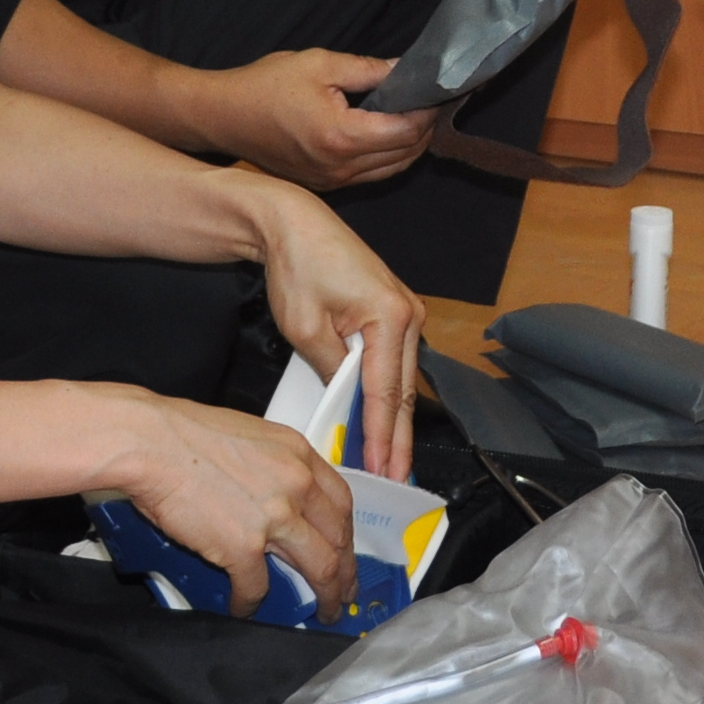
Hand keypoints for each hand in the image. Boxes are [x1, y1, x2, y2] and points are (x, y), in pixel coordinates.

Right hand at [109, 392, 354, 617]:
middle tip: (343, 591)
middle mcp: (296, 485)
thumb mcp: (250, 436)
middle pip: (339, 539)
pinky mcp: (243, 547)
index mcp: (298, 454)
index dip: (346, 533)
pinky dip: (252, 603)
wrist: (149, 442)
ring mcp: (274, 518)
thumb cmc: (184, 433)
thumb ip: (275, 466)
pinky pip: (258, 587)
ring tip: (320, 610)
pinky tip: (244, 607)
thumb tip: (277, 495)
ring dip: (324, 596)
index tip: (345, 549)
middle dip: (346, 572)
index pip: (341, 502)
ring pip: (320, 568)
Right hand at [184, 48, 438, 190]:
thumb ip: (370, 69)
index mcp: (342, 136)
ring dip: (410, 145)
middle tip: (431, 98)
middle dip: (424, 127)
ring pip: (391, 169)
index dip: (427, 110)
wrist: (223, 116)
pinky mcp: (325, 184)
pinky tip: (389, 131)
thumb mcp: (320, 64)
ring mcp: (333, 181)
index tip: (436, 88)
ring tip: (415, 113)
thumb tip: (408, 68)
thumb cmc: (266, 85)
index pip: (405, 130)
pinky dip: (388, 156)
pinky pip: (371, 174)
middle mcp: (341, 167)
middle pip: (405, 154)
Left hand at [249, 184, 427, 477]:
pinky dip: (387, 395)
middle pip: (404, 391)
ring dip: (394, 420)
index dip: (383, 438)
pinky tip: (382, 422)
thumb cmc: (297, 266)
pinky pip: (394, 363)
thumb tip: (346, 405)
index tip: (383, 471)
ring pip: (402, 380)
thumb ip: (332, 372)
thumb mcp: (305, 329)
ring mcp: (406, 312)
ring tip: (391, 462)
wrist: (294, 223)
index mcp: (391, 316)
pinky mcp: (393, 312)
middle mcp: (409, 314)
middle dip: (398, 439)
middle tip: (395, 481)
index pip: (387, 392)